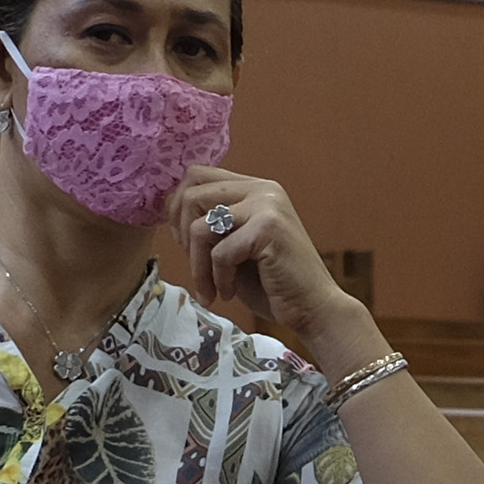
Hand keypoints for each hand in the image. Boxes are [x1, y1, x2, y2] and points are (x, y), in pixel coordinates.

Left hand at [167, 168, 371, 362]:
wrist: (314, 308)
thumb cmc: (273, 283)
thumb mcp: (235, 245)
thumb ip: (211, 224)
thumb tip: (170, 211)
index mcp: (254, 188)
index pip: (197, 175)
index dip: (178, 209)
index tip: (186, 244)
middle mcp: (263, 189)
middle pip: (191, 194)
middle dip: (182, 237)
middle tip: (197, 268)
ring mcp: (267, 205)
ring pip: (200, 227)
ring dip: (198, 267)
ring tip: (211, 289)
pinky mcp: (268, 229)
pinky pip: (219, 252)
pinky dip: (217, 279)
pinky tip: (229, 293)